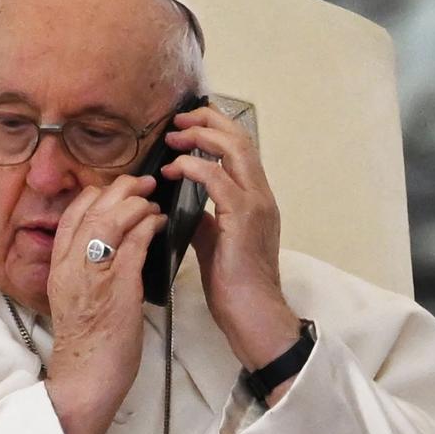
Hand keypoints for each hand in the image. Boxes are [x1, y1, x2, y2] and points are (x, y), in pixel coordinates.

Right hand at [44, 174, 164, 433]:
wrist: (86, 377)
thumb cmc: (87, 343)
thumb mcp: (75, 298)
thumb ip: (86, 270)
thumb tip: (107, 249)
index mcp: (58, 265)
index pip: (71, 214)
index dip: (95, 195)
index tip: (115, 190)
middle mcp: (71, 264)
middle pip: (92, 208)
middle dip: (120, 189)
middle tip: (142, 184)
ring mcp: (93, 273)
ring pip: (112, 219)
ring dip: (137, 204)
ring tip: (153, 201)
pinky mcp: (117, 287)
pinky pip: (134, 243)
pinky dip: (148, 226)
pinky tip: (160, 223)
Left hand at [160, 105, 299, 381]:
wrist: (252, 313)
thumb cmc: (233, 282)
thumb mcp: (213, 240)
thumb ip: (203, 215)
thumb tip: (179, 199)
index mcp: (256, 198)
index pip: (240, 147)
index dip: (214, 128)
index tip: (185, 124)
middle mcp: (261, 195)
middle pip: (240, 138)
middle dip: (207, 121)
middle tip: (176, 120)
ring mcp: (256, 205)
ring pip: (234, 150)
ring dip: (199, 137)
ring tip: (173, 138)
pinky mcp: (243, 219)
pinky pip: (218, 179)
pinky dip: (194, 166)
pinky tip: (174, 168)